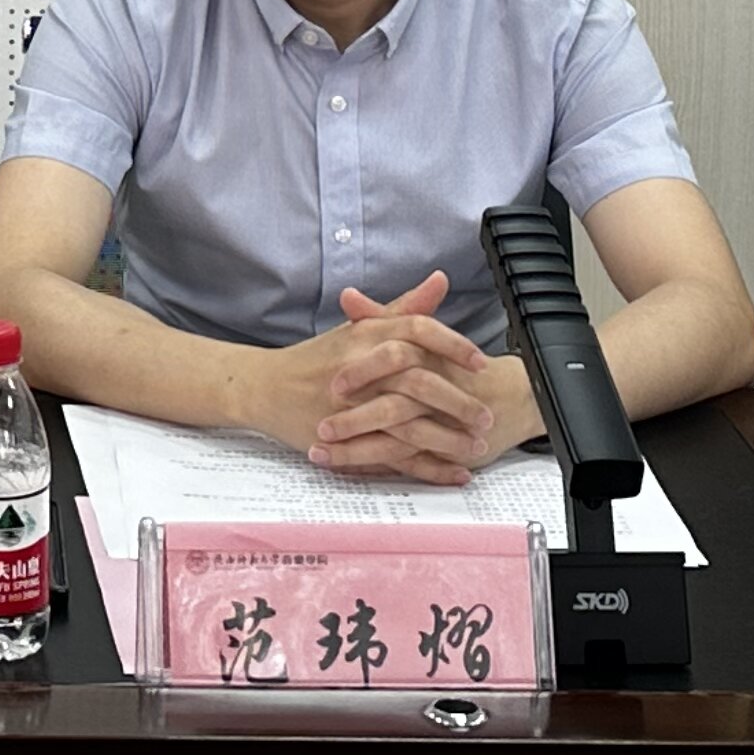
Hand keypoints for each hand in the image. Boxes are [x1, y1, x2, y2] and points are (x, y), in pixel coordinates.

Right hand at [238, 271, 507, 481]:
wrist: (266, 388)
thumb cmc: (317, 358)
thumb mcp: (359, 328)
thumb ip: (404, 308)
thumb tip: (440, 280)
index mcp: (366, 336)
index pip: (418, 332)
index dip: (454, 346)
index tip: (482, 363)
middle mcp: (360, 368)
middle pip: (419, 383)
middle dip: (459, 402)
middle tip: (487, 415)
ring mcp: (352, 407)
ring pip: (409, 425)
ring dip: (448, 440)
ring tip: (478, 448)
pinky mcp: (346, 440)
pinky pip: (395, 458)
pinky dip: (429, 468)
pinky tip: (454, 474)